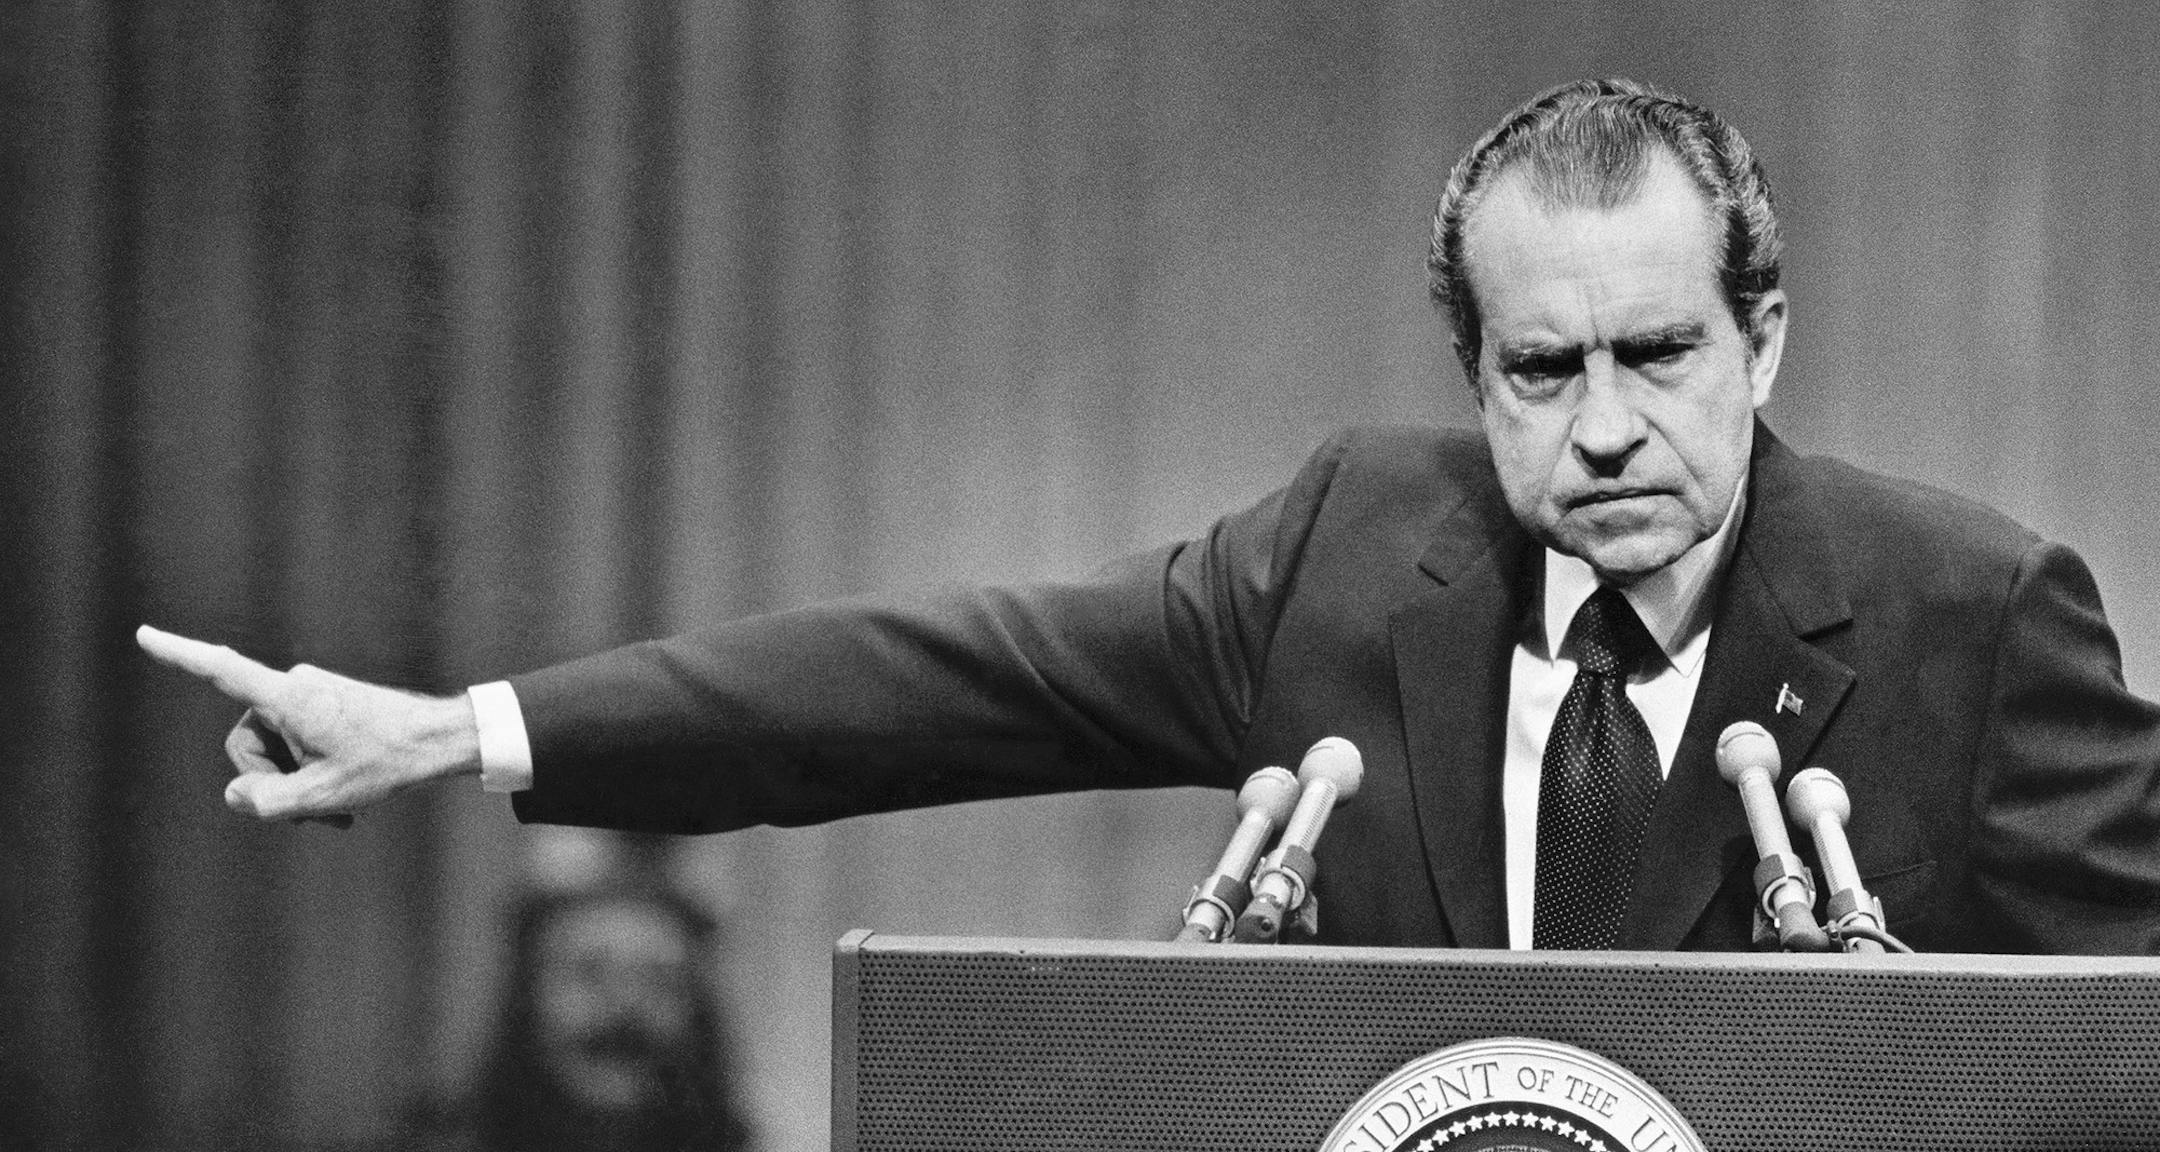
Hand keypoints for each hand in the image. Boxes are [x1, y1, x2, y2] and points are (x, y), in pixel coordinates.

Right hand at [136, 625, 481, 823]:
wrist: (440, 740)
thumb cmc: (387, 763)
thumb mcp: (324, 795)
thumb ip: (267, 801)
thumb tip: (235, 793)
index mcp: (289, 698)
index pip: (224, 670)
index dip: (180, 655)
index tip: (143, 635)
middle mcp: (295, 686)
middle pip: (248, 742)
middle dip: (272, 781)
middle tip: (316, 813)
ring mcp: (311, 693)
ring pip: (275, 747)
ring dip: (296, 781)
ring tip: (336, 809)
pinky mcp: (325, 702)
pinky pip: (297, 742)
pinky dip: (310, 771)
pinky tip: (342, 801)